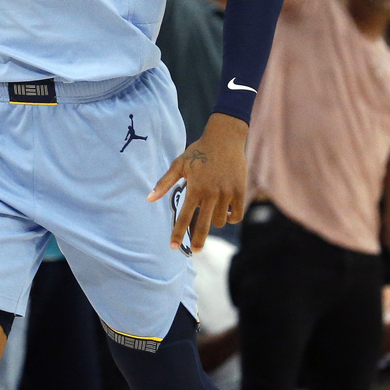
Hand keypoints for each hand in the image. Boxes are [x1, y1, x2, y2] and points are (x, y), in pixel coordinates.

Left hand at [147, 113, 246, 252]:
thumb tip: (149, 199)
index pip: (184, 216)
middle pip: (203, 225)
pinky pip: (236, 215)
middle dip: (198, 241)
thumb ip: (164, 183)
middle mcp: (211, 193)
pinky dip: (231, 218)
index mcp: (195, 188)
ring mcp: (227, 193)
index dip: (178, 233)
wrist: (225, 138)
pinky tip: (225, 214)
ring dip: (214, 221)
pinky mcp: (240, 192)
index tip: (173, 246)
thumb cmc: (199, 151)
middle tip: (195, 251)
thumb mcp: (179, 164)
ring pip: (220, 221)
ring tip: (211, 213)